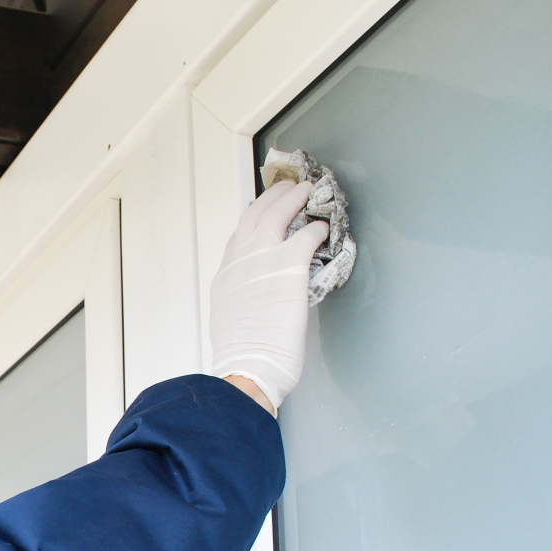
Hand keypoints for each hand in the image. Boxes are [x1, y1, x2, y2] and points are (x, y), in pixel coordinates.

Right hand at [210, 180, 327, 412]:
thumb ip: (241, 295)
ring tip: (305, 190)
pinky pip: (308, 235)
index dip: (254, 217)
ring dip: (293, 197)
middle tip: (287, 187)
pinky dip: (316, 228)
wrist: (249, 363)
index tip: (264, 210)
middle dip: (273, 196)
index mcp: (227, 272)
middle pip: (256, 212)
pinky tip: (324, 228)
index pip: (240, 234)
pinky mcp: (290, 264)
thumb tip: (254, 294)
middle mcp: (241, 258)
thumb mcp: (230, 315)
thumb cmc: (241, 351)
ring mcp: (264, 258)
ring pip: (278, 212)